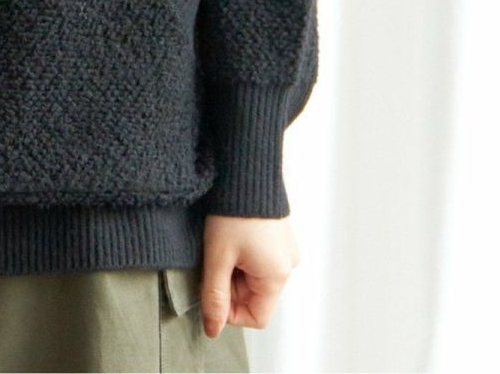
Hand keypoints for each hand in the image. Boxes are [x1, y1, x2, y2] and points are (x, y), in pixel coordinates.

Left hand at [200, 214, 299, 337]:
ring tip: (222, 245)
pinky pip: (260, 259)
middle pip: (255, 297)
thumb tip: (213, 329)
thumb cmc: (233, 211)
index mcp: (277, 275)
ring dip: (235, 270)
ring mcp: (285, 250)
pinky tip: (232, 237)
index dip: (231, 313)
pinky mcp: (279, 237)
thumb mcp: (217, 257)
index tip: (212, 292)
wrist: (245, 169)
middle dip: (231, 286)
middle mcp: (287, 265)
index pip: (257, 317)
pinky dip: (243, 256)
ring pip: (256, 278)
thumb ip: (214, 297)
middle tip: (214, 262)